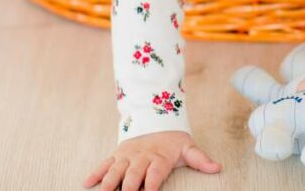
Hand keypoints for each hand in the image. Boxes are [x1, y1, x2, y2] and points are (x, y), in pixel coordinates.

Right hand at [83, 130, 220, 190]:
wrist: (157, 120)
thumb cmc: (173, 142)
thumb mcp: (188, 148)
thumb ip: (200, 159)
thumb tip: (218, 167)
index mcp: (159, 158)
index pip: (155, 173)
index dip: (152, 184)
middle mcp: (142, 157)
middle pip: (134, 174)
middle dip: (129, 187)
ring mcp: (127, 156)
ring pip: (116, 170)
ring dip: (109, 182)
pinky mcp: (117, 155)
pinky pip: (104, 164)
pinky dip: (96, 173)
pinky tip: (87, 183)